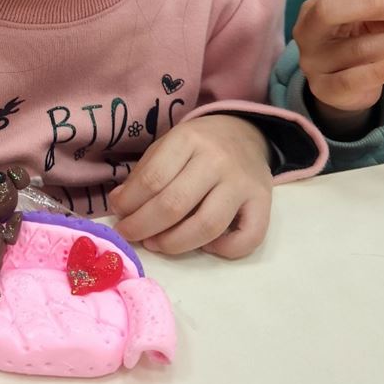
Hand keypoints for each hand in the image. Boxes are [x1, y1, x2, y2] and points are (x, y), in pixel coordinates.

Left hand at [109, 115, 272, 258]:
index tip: (118, 216)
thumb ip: (144, 173)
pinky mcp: (264, 202)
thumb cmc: (197, 145)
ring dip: (175, 244)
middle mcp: (217, 160)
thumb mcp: (167, 145)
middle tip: (130, 235)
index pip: (153, 179)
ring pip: (207, 226)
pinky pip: (248, 238)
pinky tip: (205, 246)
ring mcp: (243, 183)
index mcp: (188, 140)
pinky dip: (224, 250)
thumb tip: (120, 207)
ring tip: (157, 244)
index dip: (129, 204)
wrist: (245, 133)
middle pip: (174, 205)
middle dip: (144, 227)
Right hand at [294, 0, 383, 136]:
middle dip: (377, 9)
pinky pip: (354, 80)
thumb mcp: (368, 21)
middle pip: (332, 15)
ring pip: (357, 49)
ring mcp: (313, 64)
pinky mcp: (325, 89)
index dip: (376, 0)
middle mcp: (307, 35)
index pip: (340, 0)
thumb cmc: (354, 42)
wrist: (341, 85)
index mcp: (313, 10)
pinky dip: (383, 70)